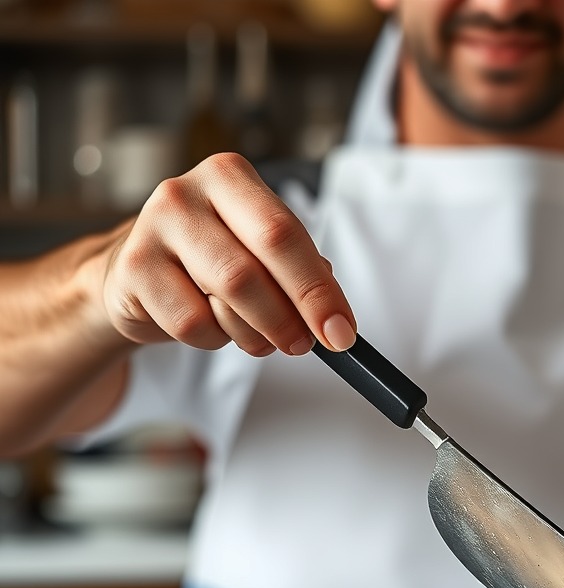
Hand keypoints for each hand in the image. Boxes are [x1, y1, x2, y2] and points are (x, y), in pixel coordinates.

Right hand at [101, 152, 355, 356]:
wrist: (136, 273)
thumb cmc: (210, 261)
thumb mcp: (259, 254)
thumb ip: (298, 273)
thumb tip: (334, 317)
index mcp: (230, 177)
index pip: (285, 235)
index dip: (318, 291)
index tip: (342, 332)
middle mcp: (186, 193)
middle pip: (255, 268)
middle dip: (291, 317)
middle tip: (305, 345)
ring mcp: (151, 229)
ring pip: (226, 300)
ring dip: (255, 333)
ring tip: (258, 336)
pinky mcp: (131, 271)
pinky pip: (192, 324)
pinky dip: (215, 339)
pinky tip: (210, 326)